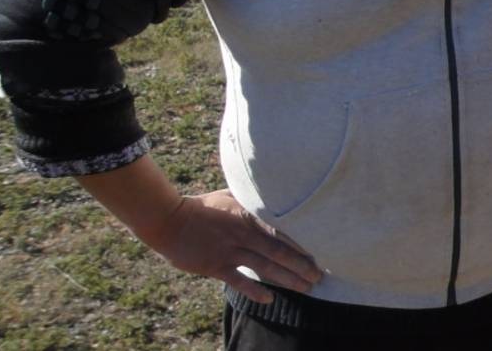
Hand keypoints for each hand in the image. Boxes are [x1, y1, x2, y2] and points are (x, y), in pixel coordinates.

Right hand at [145, 190, 322, 303]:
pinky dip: (254, 291)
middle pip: (280, 251)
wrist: (169, 219)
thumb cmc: (203, 206)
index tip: (322, 249)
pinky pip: (239, 281)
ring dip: (287, 279)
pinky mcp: (216, 266)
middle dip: (302, 265)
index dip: (303, 241)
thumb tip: (275, 192)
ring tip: (306, 287)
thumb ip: (253, 200)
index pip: (283, 229)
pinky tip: (269, 299)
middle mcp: (244, 233)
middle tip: (320, 276)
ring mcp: (230, 251)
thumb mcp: (232, 196)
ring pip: (265, 267)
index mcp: (250, 214)